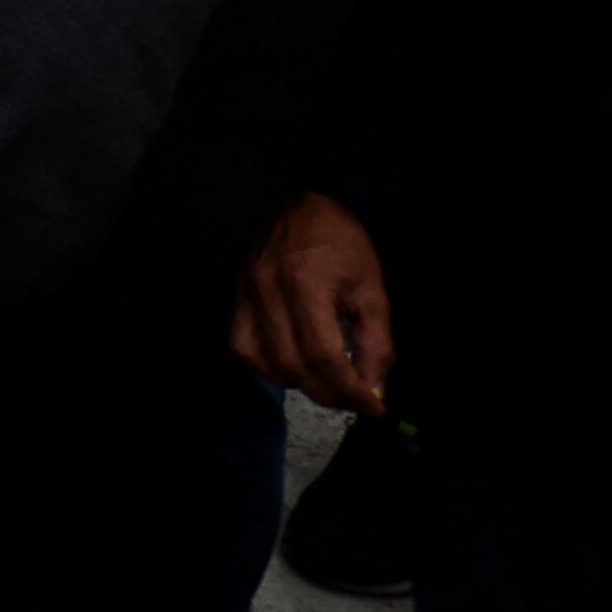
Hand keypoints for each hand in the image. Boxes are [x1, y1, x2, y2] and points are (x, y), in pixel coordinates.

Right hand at [230, 190, 393, 411]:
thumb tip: (373, 389)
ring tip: (326, 380)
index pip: (324, 355)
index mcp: (306, 285)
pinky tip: (291, 364)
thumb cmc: (343, 243)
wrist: (303, 203)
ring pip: (263, 362)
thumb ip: (376, 342)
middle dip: (329, 393)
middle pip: (293, 365)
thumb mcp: (372, 289)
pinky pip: (241, 347)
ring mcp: (245, 294)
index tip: (374, 408)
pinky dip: (266, 366)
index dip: (351, 390)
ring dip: (298, 382)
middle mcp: (268, 292)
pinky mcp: (235, 296)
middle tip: (355, 398)